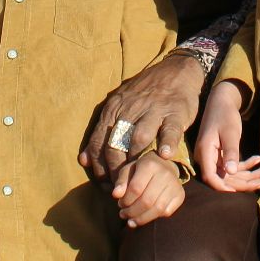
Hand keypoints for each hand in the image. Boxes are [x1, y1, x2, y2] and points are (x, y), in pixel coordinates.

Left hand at [80, 52, 203, 180]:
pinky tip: (164, 156)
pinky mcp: (174, 112)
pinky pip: (169, 129)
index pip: (99, 142)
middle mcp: (130, 109)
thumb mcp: (119, 105)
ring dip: (135, 160)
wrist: (175, 70)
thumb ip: (102, 132)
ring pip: (138, 138)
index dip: (99, 167)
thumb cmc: (145, 93)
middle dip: (115, 170)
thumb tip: (83, 160)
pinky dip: (166, 143)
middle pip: (116, 144)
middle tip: (120, 190)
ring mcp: (153, 110)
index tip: (104, 185)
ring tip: (135, 180)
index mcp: (113, 109)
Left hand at [110, 152, 186, 227]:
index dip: (126, 200)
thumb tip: (116, 195)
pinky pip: (167, 212)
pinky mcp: (180, 195)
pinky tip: (145, 217)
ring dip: (141, 218)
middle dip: (132, 212)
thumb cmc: (141, 170)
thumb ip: (121, 182)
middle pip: (146, 201)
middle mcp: (165, 174)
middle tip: (123, 214)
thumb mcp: (128, 170)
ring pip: (157, 209)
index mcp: (150, 165)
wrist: (164, 166)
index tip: (120, 204)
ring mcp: (175, 185)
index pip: (135, 188)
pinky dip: (154, 217)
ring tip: (131, 221)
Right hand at [195, 81, 259, 192]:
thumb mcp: (230, 132)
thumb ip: (230, 151)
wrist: (221, 102)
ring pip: (230, 174)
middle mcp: (206, 158)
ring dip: (248, 175)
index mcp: (204, 152)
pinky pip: (231, 166)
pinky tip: (259, 159)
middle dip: (245, 182)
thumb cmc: (225, 114)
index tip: (243, 189)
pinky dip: (245, 165)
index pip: (211, 177)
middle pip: (223, 179)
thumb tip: (230, 172)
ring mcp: (213, 157)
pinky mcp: (219, 155)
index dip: (225, 187)